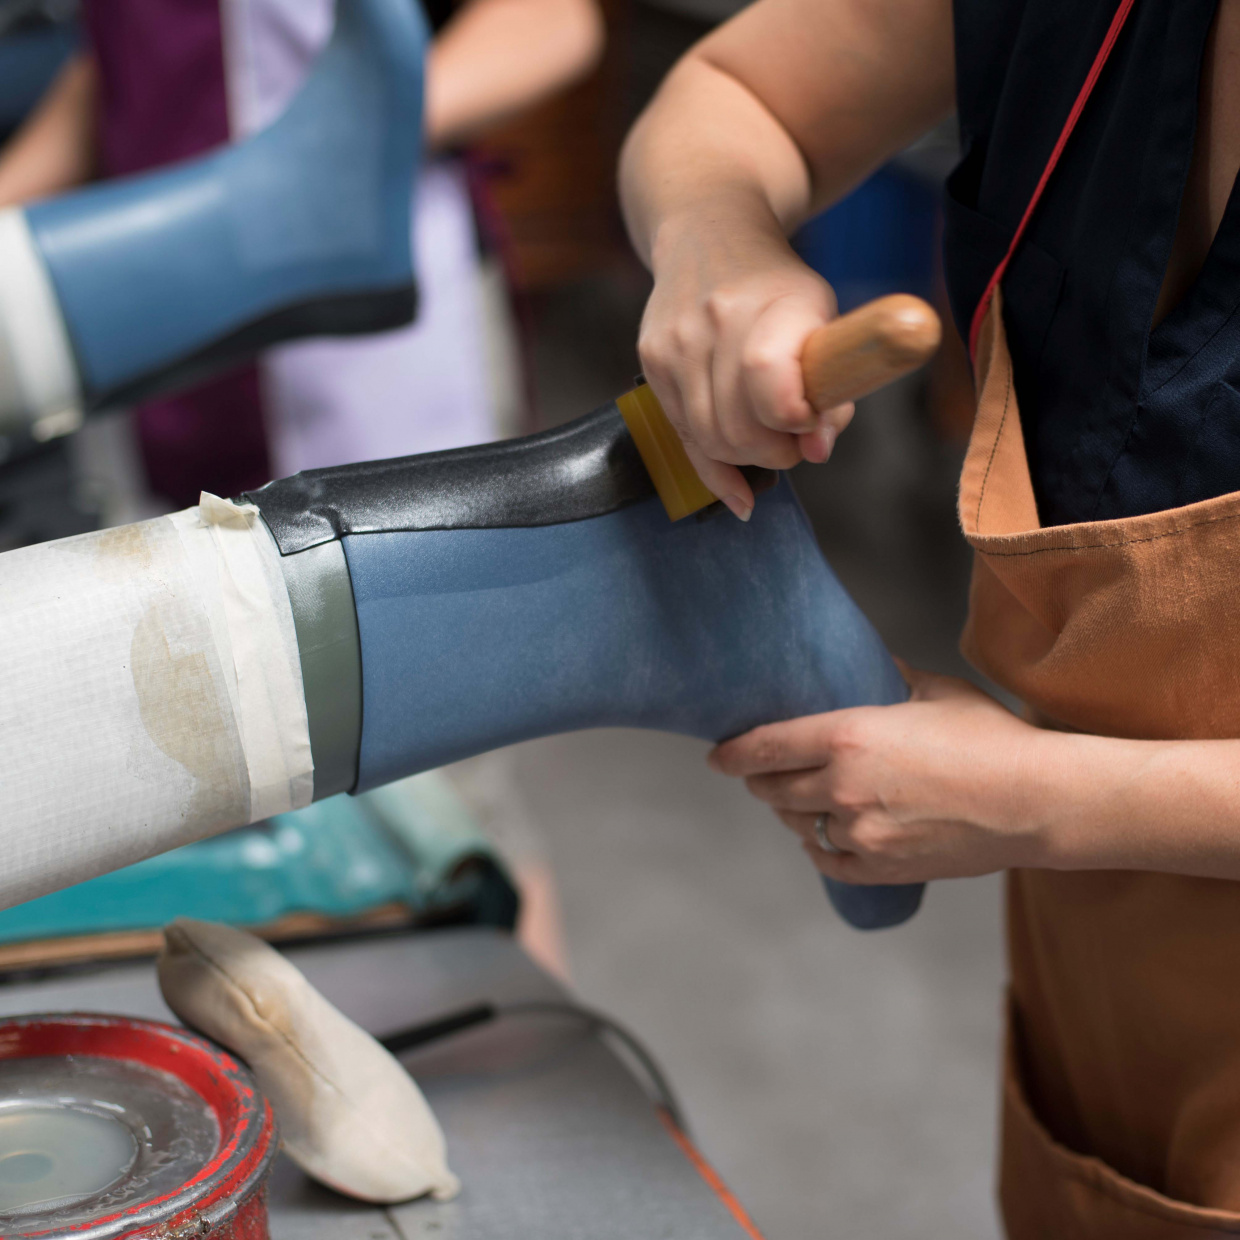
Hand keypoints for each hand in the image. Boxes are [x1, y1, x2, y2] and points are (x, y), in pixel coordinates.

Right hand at [638, 222, 853, 520]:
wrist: (707, 233)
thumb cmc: (775, 286)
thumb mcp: (821, 318)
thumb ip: (831, 389)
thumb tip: (816, 450)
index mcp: (774, 301)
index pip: (768, 376)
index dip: (792, 415)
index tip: (808, 420)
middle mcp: (717, 318)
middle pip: (737, 426)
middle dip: (774, 452)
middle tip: (792, 443)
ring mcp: (676, 341)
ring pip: (709, 440)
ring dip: (744, 457)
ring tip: (766, 442)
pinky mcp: (651, 360)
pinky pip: (682, 435)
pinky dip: (713, 462)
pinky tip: (735, 474)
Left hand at [708, 666, 1052, 884]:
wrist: (1038, 802)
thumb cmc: (992, 739)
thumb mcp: (934, 691)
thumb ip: (889, 676)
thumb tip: (871, 665)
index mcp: (847, 737)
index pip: (764, 748)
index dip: (732, 754)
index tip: (717, 756)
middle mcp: (842, 787)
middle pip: (773, 789)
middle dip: (761, 780)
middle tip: (763, 773)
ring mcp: (860, 833)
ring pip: (798, 825)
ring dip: (793, 812)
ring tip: (802, 800)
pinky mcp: (882, 867)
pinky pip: (830, 861)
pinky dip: (821, 848)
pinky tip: (826, 836)